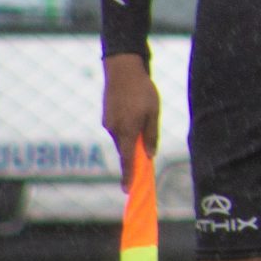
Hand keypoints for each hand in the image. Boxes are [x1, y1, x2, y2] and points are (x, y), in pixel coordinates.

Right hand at [101, 52, 160, 192]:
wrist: (122, 70)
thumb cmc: (143, 91)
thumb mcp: (154, 113)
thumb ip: (151, 135)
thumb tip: (149, 155)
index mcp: (128, 131)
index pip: (127, 160)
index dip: (128, 175)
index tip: (127, 190)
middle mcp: (114, 130)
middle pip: (125, 151)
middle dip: (133, 157)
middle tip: (143, 162)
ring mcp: (108, 123)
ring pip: (122, 140)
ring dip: (132, 141)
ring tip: (144, 124)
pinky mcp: (106, 117)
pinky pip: (118, 130)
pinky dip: (127, 131)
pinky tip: (135, 117)